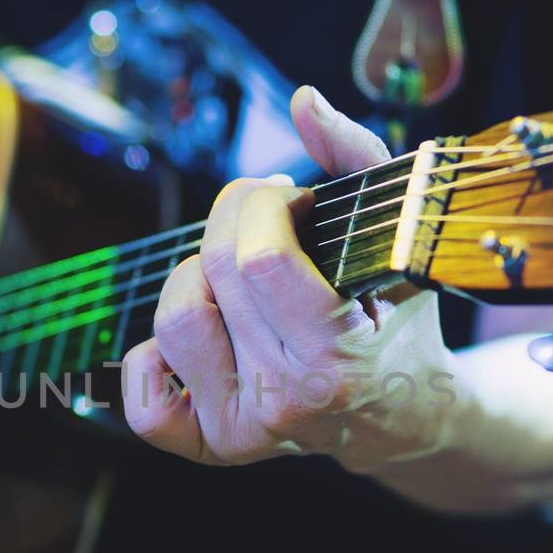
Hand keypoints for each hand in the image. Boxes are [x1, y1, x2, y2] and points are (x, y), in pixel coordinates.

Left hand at [121, 87, 457, 469]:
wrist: (408, 416)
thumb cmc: (401, 318)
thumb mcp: (400, 237)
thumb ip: (358, 159)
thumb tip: (301, 103)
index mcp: (338, 358)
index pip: (259, 259)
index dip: (263, 206)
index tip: (293, 201)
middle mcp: (287, 401)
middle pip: (212, 274)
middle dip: (232, 219)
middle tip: (267, 219)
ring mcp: (246, 432)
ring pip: (173, 321)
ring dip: (195, 276)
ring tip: (239, 275)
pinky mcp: (215, 448)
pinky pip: (144, 403)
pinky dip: (153, 360)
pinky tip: (203, 333)